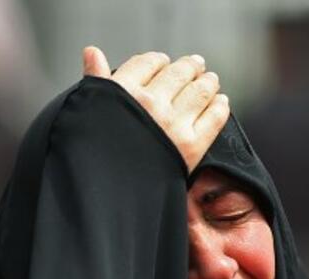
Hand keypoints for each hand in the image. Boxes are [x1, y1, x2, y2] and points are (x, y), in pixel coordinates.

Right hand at [82, 46, 229, 173]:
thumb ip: (95, 79)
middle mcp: (150, 104)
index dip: (158, 60)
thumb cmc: (93, 154)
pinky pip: (214, 116)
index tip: (163, 63)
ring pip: (201, 90)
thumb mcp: (88, 112)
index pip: (148, 62)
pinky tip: (220, 102)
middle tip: (196, 66)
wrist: (105, 196)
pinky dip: (219, 106)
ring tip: (210, 81)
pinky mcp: (191, 146)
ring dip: (208, 82)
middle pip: (179, 72)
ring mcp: (173, 124)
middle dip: (189, 67)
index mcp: (123, 92)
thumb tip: (91, 51)